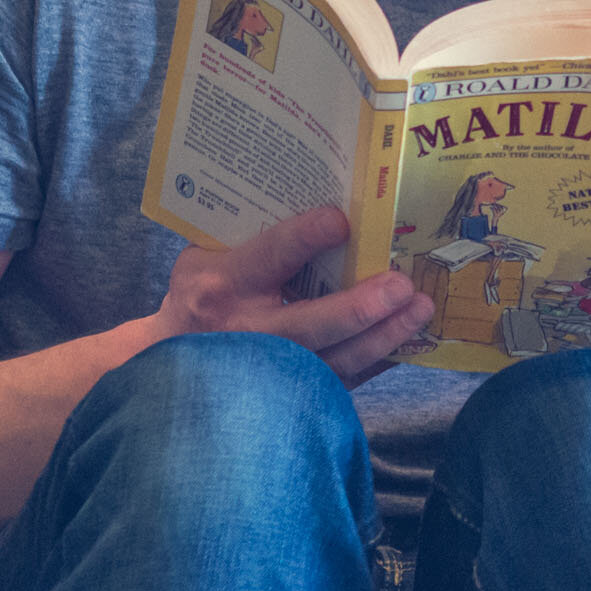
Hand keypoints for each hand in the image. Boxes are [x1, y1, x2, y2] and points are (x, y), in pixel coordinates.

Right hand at [152, 206, 432, 386]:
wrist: (170, 358)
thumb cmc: (201, 292)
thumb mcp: (207, 254)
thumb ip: (255, 233)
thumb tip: (324, 195)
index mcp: (222, 284)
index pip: (268, 258)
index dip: (304, 238)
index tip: (339, 221)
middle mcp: (246, 332)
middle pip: (309, 325)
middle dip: (359, 307)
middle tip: (401, 286)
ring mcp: (269, 372)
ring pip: (335, 361)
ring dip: (384, 336)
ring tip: (420, 308)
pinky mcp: (290, 395)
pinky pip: (343, 381)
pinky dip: (379, 360)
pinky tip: (408, 338)